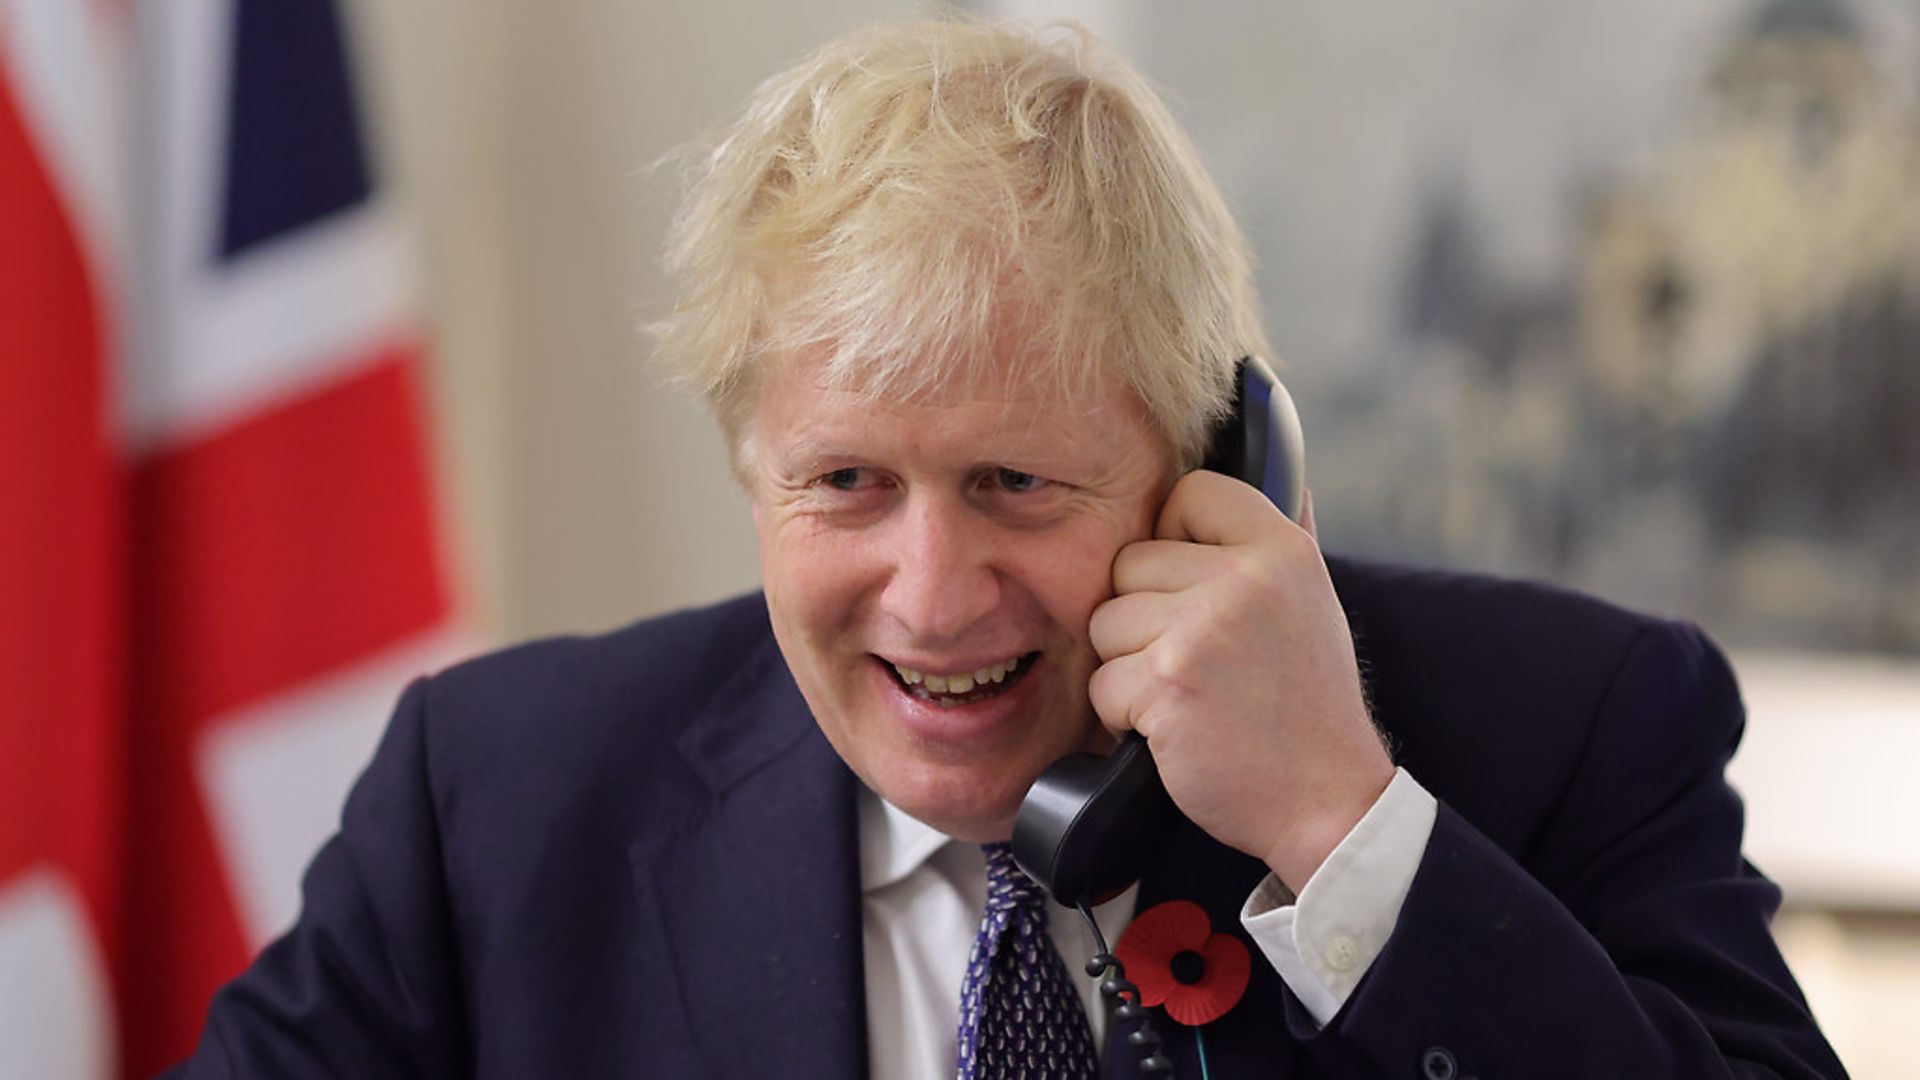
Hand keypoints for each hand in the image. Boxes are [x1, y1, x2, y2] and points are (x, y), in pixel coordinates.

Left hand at [1087, 475, 1392, 891]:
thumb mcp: (1314, 602)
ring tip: (1187, 695)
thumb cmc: (1309, 703)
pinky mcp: (1168, 685)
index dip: (1172, 536)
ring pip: (1106, 623)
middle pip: (1129, 563)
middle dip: (1143, 617)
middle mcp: (1244, 579)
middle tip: (1195, 662)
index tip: (1191, 583)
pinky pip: (1102, 683)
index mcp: (1281, 549)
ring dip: (1129, 667)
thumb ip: (1288, 536)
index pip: (1188, 493)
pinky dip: (1124, 717)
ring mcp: (1203, 631)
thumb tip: (1280, 471)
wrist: (1327, 799)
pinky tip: (1174, 730)